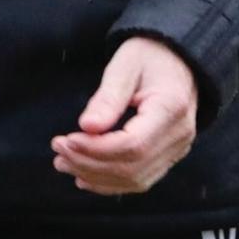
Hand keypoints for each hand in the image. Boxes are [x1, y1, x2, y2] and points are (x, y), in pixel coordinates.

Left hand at [51, 37, 198, 195]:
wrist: (178, 59)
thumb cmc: (150, 55)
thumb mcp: (125, 65)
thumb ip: (107, 98)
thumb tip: (86, 127)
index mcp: (171, 108)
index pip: (133, 144)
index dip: (96, 149)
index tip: (67, 140)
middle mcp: (180, 135)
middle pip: (132, 167)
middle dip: (90, 164)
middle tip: (58, 150)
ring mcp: (177, 149)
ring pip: (136, 180)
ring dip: (96, 176)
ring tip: (64, 163)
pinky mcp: (170, 156)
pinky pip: (140, 179)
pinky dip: (110, 182)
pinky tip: (84, 176)